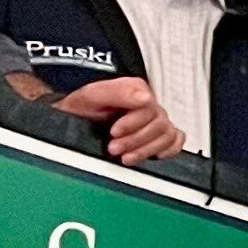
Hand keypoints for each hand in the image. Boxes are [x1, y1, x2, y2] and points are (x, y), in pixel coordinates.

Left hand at [55, 75, 182, 164]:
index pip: (151, 109)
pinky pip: (176, 141)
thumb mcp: (91, 95)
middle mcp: (148, 106)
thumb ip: (118, 92)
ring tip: (125, 156)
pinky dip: (168, 149)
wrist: (71, 120)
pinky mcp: (157, 136)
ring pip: (167, 136)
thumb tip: (145, 98)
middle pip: (159, 125)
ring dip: (145, 149)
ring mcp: (154, 121)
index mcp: (135, 91)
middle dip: (135, 140)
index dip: (133, 124)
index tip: (114, 132)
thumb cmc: (79, 108)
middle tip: (114, 147)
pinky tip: (152, 154)